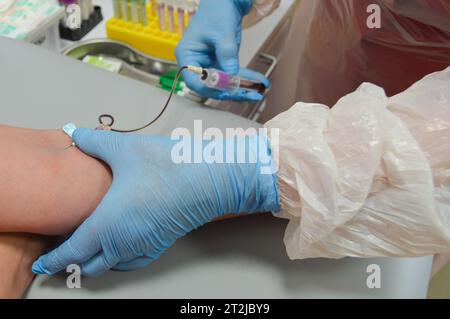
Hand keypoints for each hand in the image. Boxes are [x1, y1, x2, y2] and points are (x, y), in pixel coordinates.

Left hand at [32, 128, 278, 275]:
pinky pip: (134, 262)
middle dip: (72, 265)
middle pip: (90, 265)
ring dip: (96, 263)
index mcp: (108, 224)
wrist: (209, 178)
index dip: (55, 259)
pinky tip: (121, 250)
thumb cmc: (169, 166)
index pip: (72, 252)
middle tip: (61, 258)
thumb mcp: (125, 148)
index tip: (44, 263)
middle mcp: (124, 242)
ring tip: (88, 253)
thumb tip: (78, 135)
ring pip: (112, 266)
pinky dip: (120, 261)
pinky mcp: (161, 243)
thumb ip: (96, 142)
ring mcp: (144, 245)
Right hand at [176, 0, 268, 100]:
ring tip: (257, 93)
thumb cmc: (216, 12)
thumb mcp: (222, 32)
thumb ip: (226, 53)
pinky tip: (260, 83)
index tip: (226, 91)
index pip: (194, 80)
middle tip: (248, 95)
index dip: (209, 88)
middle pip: (210, 86)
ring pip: (223, 85)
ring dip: (241, 89)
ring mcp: (209, 65)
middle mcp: (196, 64)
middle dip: (230, 92)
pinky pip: (232, 77)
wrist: (224, 2)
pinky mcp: (221, 64)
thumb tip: (231, 74)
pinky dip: (245, 80)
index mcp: (187, 55)